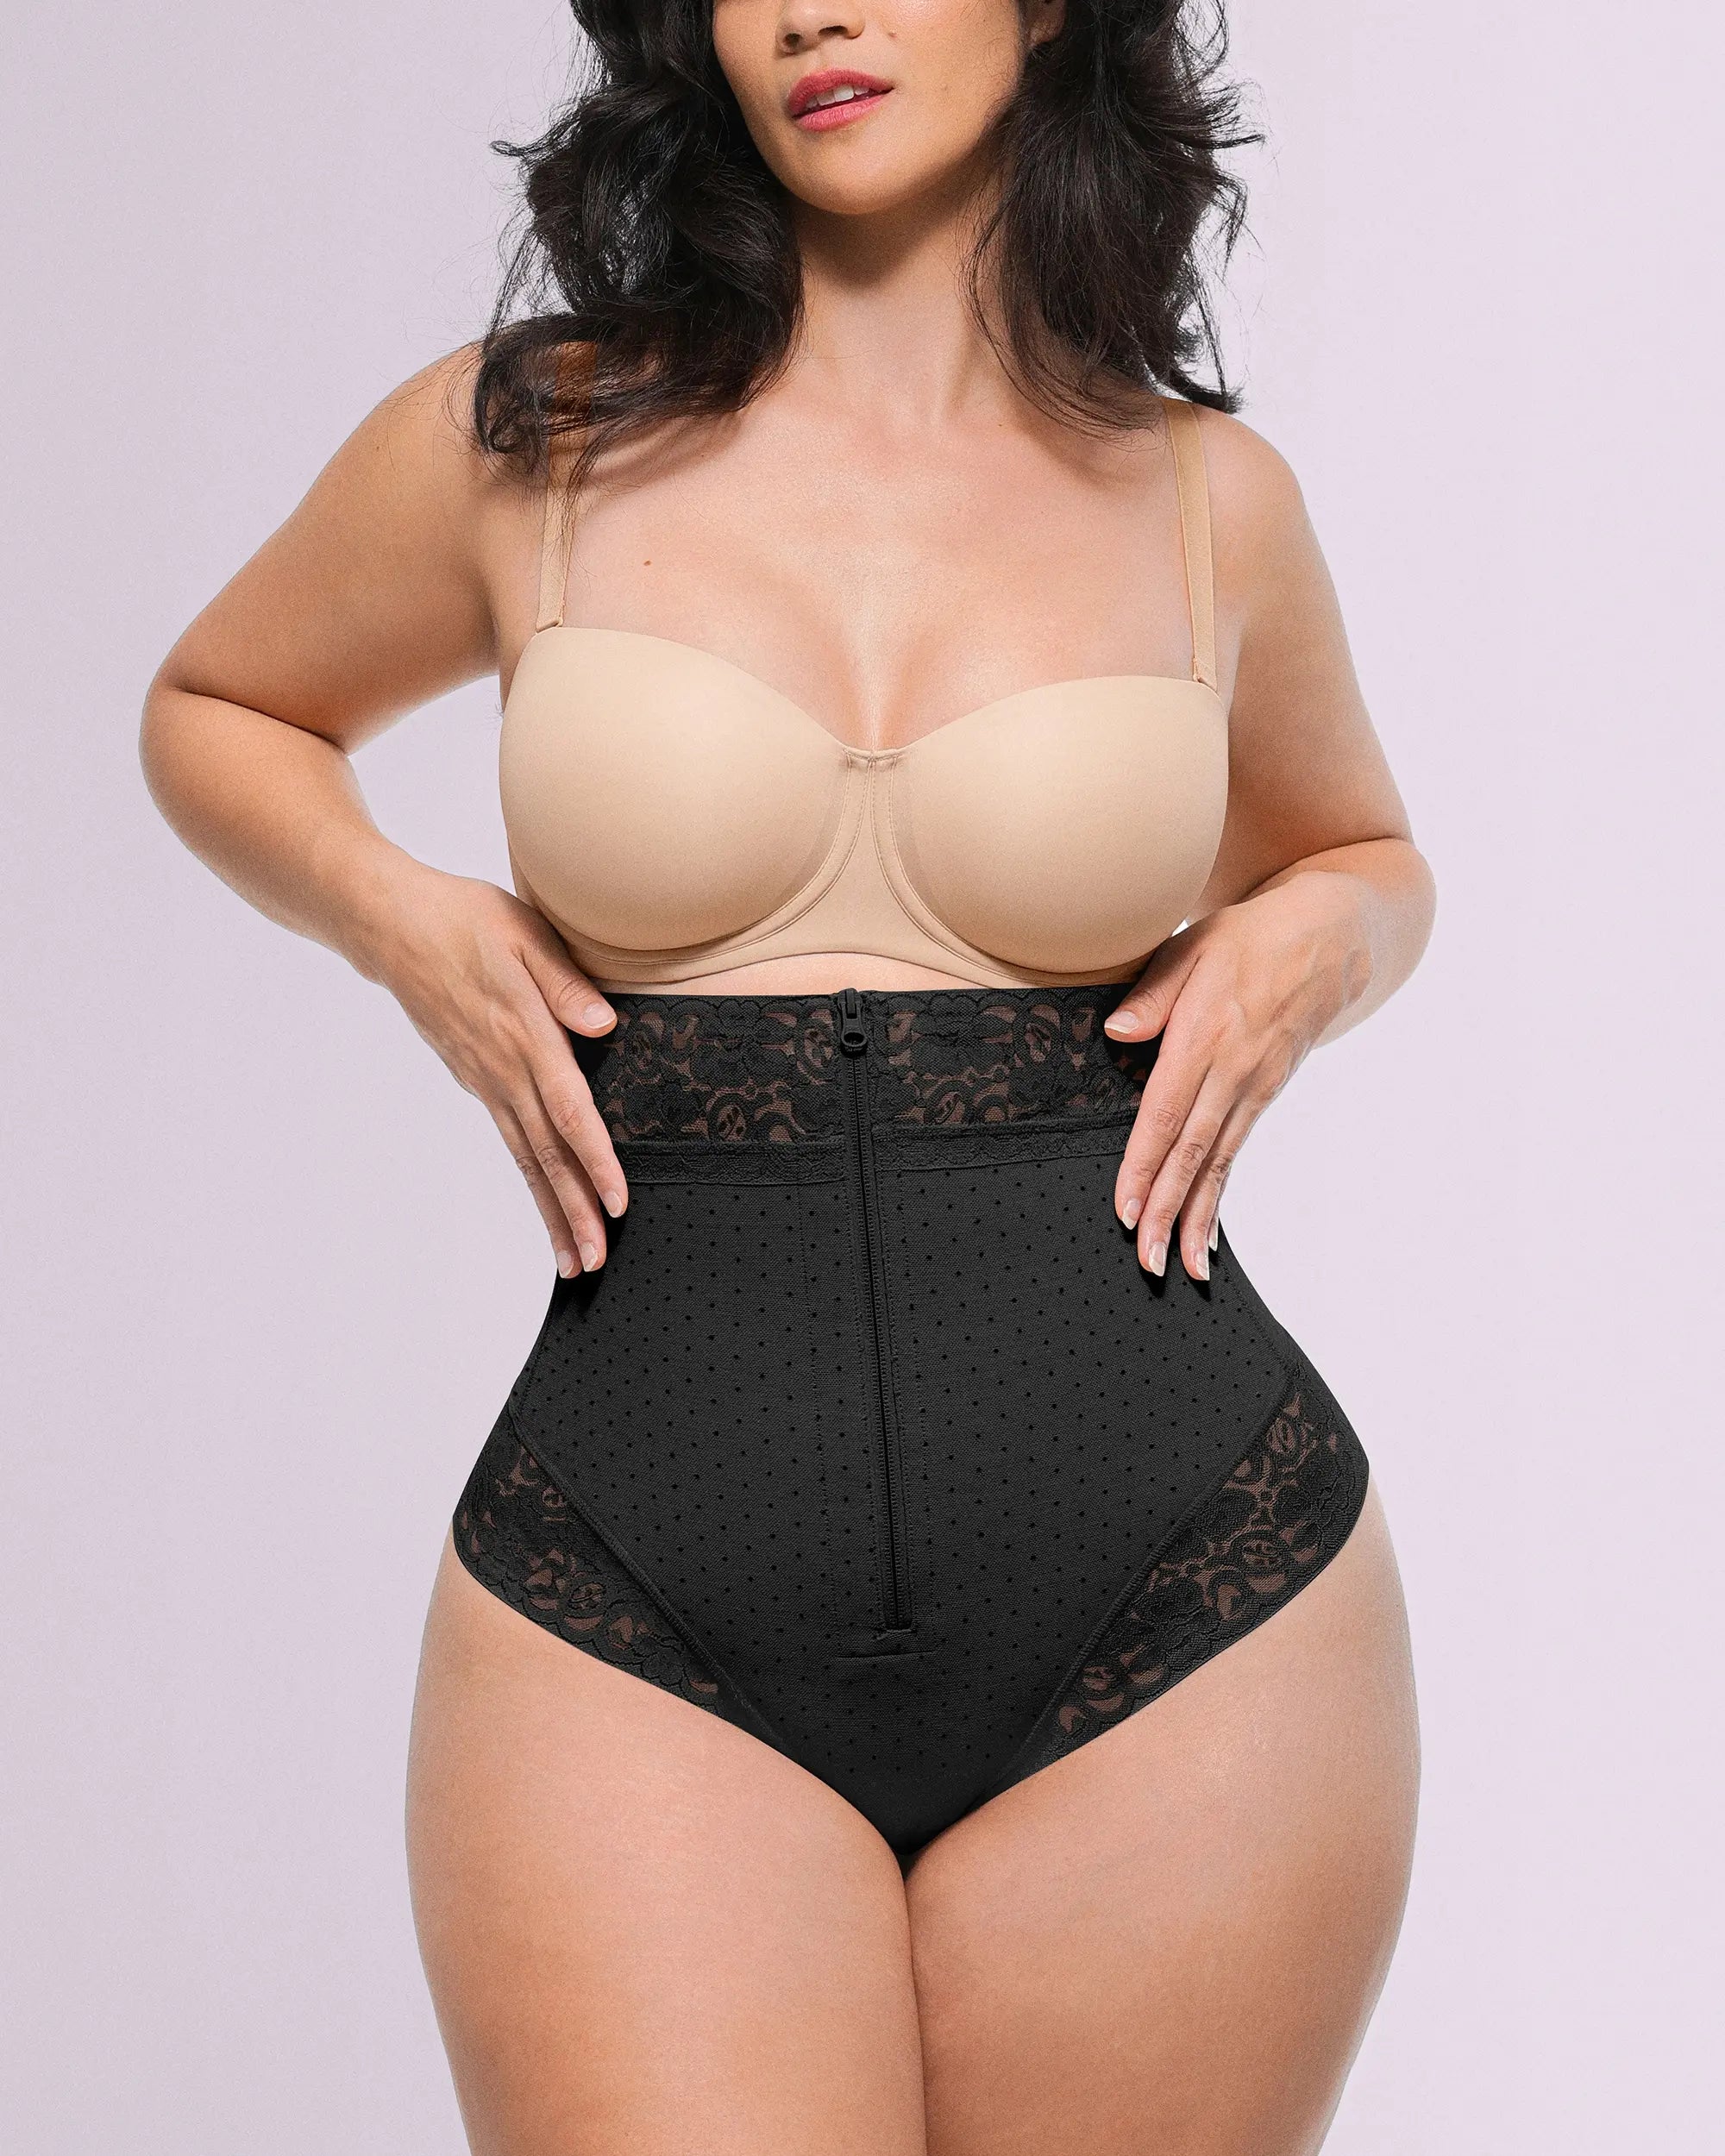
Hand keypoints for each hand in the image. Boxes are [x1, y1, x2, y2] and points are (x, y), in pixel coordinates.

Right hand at [366, 863, 625, 1274]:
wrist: (391, 925)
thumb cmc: (464, 919)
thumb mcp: (523, 932)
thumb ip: (565, 983)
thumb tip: (605, 1024)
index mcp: (524, 1036)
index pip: (569, 1111)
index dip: (595, 1160)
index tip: (618, 1202)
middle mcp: (504, 1069)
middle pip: (547, 1153)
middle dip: (574, 1211)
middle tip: (595, 1261)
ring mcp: (486, 1080)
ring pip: (527, 1157)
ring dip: (552, 1210)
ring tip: (573, 1258)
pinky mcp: (476, 1079)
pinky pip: (512, 1141)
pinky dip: (532, 1179)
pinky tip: (547, 1203)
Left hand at [1104, 873, 1370, 1278]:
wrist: (1331, 937)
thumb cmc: (1250, 937)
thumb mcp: (1195, 945)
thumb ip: (1154, 994)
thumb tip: (1118, 1033)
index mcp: (1206, 1036)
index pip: (1166, 1114)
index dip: (1144, 1165)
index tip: (1127, 1208)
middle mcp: (1233, 1071)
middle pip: (1192, 1152)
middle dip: (1167, 1211)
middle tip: (1147, 1260)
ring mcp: (1254, 1087)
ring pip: (1217, 1163)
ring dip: (1195, 1216)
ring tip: (1179, 1266)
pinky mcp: (1266, 1093)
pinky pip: (1235, 1153)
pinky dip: (1218, 1194)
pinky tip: (1207, 1232)